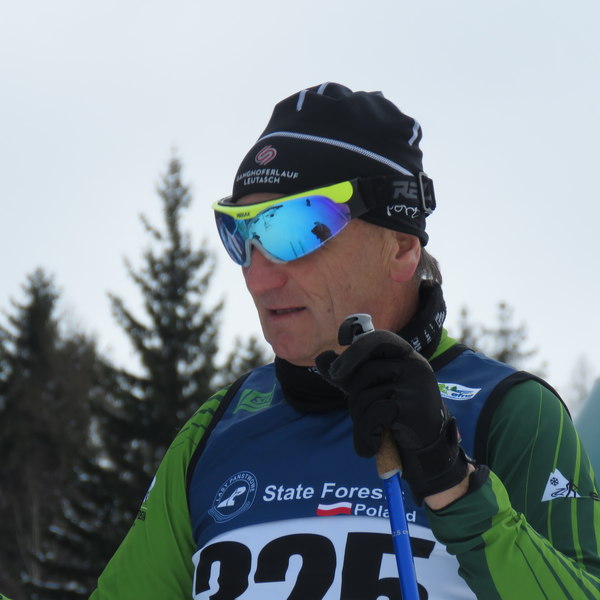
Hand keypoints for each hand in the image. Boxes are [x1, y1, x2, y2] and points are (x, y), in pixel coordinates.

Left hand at [316, 330, 469, 503]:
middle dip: (351, 391)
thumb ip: (347, 374)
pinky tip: (370, 446)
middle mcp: (414, 365)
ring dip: (358, 419)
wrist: (427, 448)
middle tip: (351, 405)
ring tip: (368, 432)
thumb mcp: (371, 390)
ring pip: (365, 395)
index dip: (356, 346)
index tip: (339, 348)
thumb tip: (321, 358)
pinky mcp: (413, 407)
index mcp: (405, 355)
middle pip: (365, 370)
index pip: (378, 339)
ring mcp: (416, 385)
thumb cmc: (397, 414)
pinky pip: (373, 415)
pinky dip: (365, 435)